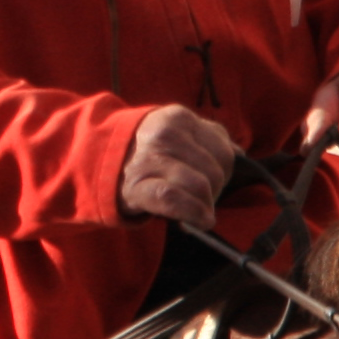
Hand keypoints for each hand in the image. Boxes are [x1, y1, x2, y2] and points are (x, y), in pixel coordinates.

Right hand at [117, 105, 238, 223]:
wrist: (99, 160)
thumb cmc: (148, 150)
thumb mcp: (176, 131)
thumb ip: (208, 137)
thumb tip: (240, 153)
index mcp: (178, 117)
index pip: (224, 150)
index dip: (225, 171)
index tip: (211, 180)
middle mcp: (164, 134)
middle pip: (216, 171)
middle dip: (214, 190)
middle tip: (200, 197)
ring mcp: (149, 159)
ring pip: (200, 186)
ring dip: (204, 204)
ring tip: (195, 208)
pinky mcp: (138, 186)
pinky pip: (175, 200)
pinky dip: (192, 213)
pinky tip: (199, 220)